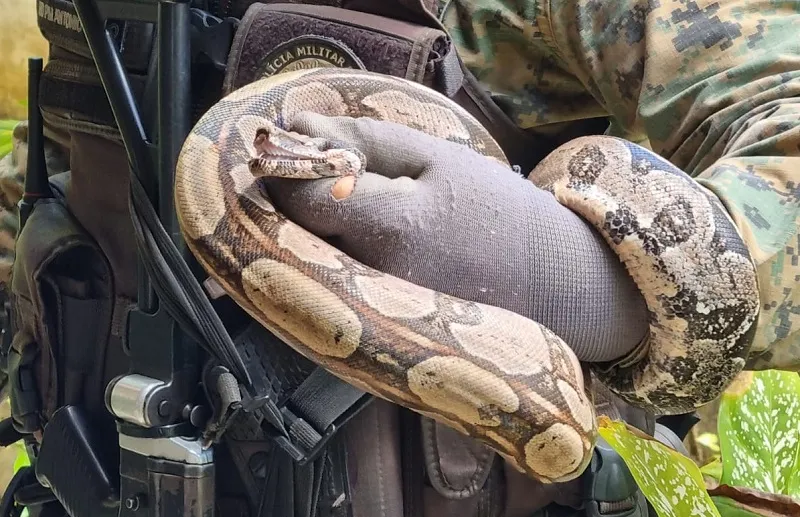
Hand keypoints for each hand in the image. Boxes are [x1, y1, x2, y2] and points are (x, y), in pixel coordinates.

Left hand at [263, 113, 647, 361]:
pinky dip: (332, 258)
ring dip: (312, 228)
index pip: (299, 196)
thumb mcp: (435, 158)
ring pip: (309, 261)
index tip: (297, 148)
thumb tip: (294, 123)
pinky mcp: (376, 330)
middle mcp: (370, 279)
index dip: (287, 166)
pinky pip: (332, 287)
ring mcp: (371, 312)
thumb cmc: (497, 212)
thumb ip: (361, 139)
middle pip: (296, 233)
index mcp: (388, 228)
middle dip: (296, 198)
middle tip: (322, 175)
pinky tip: (362, 244)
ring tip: (349, 209)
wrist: (549, 283)